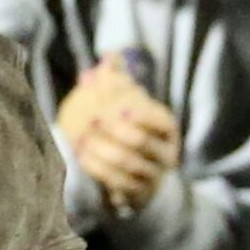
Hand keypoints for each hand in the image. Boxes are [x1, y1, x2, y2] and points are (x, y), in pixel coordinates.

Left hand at [56, 59, 181, 213]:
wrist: (136, 174)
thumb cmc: (130, 130)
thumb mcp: (127, 104)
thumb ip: (118, 81)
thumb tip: (109, 56)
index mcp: (168, 129)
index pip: (158, 119)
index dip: (136, 112)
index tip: (112, 106)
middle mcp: (166, 154)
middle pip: (139, 141)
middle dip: (112, 129)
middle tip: (88, 119)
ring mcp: (153, 176)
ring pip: (126, 162)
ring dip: (101, 148)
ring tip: (81, 137)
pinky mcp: (136, 194)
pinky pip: (116, 181)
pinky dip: (96, 167)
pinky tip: (81, 154)